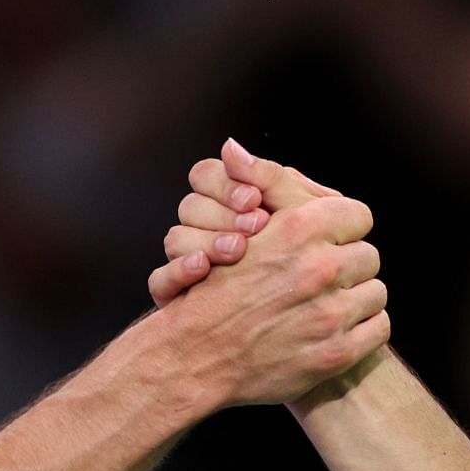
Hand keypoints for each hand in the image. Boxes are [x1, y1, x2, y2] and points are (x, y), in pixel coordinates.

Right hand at [148, 138, 339, 306]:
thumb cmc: (310, 264)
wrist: (302, 323)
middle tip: (256, 225)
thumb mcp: (303, 218)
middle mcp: (203, 230)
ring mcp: (187, 263)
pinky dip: (179, 272)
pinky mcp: (177, 297)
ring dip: (207, 241)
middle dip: (223, 213)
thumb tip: (233, 147)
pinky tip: (203, 268)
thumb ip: (276, 181)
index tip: (255, 198)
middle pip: (190, 204)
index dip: (225, 183)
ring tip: (238, 250)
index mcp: (227, 203)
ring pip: (175, 238)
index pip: (205, 175)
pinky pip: (159, 280)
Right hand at [149, 178, 386, 405]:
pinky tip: (333, 329)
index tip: (326, 241)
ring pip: (377, 292)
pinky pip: (379, 328)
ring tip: (325, 304)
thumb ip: (252, 186)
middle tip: (320, 277)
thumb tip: (233, 147)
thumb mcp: (232, 228)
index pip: (358, 215)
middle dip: (348, 265)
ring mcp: (330, 314)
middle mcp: (319, 269)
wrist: (195, 358)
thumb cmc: (213, 290)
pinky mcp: (337, 352)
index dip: (342, 227)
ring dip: (356, 297)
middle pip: (369, 255)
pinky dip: (361, 329)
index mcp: (299, 229)